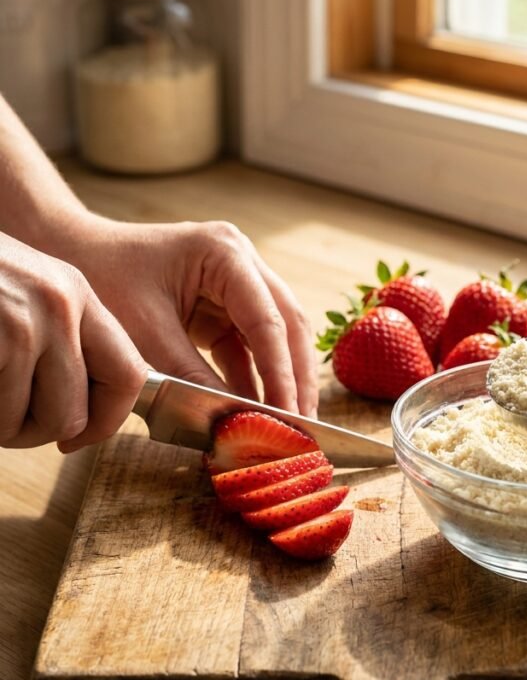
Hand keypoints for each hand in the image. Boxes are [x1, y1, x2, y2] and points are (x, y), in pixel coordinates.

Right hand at [0, 232, 146, 449]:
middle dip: (35, 432)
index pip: (130, 376)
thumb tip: (86, 417)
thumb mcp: (23, 294)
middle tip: (3, 418)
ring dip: (0, 426)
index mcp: (76, 294)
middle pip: (74, 414)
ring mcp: (23, 323)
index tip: (73, 437)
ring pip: (31, 423)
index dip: (105, 420)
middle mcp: (59, 305)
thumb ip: (60, 342)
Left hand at [52, 217, 318, 417]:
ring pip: (276, 337)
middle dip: (295, 378)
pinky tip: (257, 411)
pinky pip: (249, 346)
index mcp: (224, 253)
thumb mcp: (146, 334)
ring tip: (290, 425)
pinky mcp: (223, 305)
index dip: (281, 374)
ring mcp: (236, 281)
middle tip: (304, 426)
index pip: (268, 321)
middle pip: (287, 325)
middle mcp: (241, 261)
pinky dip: (254, 378)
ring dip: (281, 380)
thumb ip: (193, 377)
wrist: (68, 253)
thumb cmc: (102, 278)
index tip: (288, 416)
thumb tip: (233, 420)